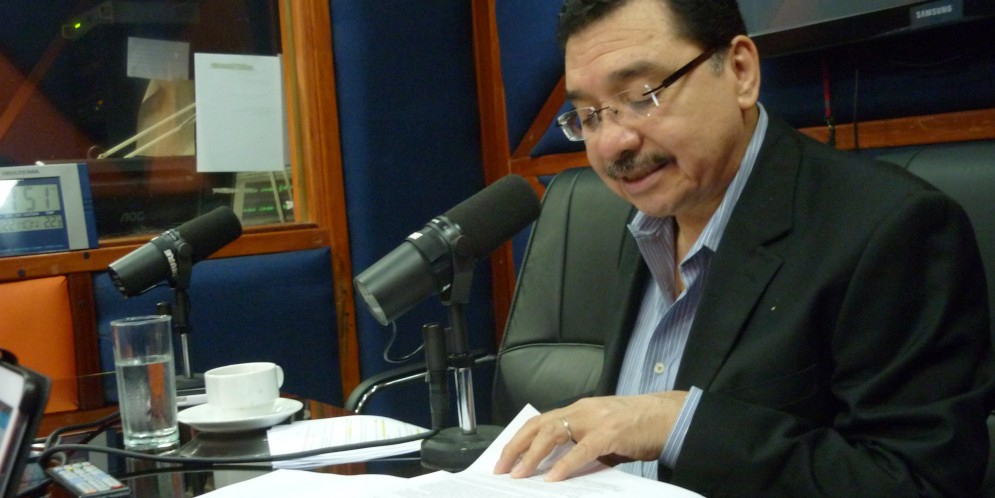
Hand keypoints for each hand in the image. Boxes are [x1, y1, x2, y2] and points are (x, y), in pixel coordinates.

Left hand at [493, 392, 687, 480]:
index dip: (519, 440)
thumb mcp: (603, 434)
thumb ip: (582, 445)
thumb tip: (558, 468)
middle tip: (501, 469)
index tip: (504, 459)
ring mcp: (595, 420)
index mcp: (579, 410)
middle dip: (516, 447)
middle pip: (538, 425)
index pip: (540, 422)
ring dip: (533, 455)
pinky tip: (554, 478)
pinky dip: (565, 464)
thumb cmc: (637, 427)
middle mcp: (581, 410)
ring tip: (520, 474)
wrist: (668, 417)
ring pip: (554, 433)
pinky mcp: (610, 433)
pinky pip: (582, 449)